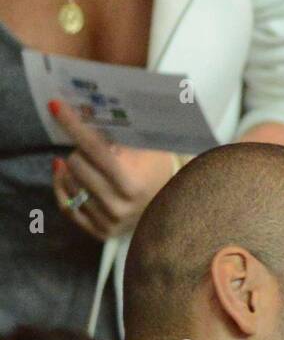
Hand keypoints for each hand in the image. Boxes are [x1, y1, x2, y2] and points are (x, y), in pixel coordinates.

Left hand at [49, 99, 174, 239]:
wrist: (171, 204)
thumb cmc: (155, 169)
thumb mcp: (146, 148)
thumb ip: (121, 133)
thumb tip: (86, 108)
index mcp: (132, 183)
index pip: (93, 149)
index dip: (73, 125)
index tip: (56, 107)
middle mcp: (119, 206)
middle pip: (76, 164)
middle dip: (79, 151)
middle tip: (88, 148)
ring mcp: (109, 222)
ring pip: (69, 184)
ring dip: (72, 169)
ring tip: (82, 161)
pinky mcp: (101, 232)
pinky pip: (67, 207)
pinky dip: (62, 187)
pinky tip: (63, 173)